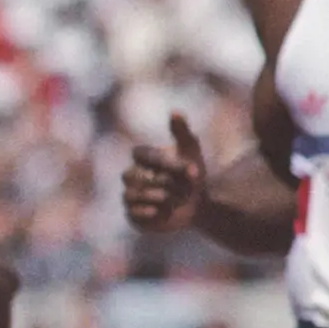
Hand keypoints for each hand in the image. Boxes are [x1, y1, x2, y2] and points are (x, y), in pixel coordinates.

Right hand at [120, 112, 206, 233]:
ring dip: (161, 197)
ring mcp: (130, 196)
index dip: (164, 162)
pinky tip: (162, 210)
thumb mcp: (191, 151)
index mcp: (141, 158)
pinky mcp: (133, 215)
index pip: (141, 154)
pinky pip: (133, 212)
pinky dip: (147, 212)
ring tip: (178, 200)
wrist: (198, 204)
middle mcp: (131, 175)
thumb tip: (175, 111)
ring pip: (134, 194)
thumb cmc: (192, 175)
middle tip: (187, 189)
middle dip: (166, 182)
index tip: (189, 168)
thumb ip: (182, 132)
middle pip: (137, 176)